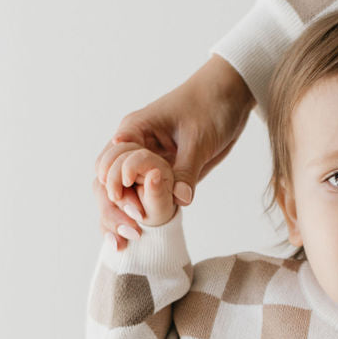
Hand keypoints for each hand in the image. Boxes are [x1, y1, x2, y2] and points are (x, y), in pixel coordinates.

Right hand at [94, 54, 254, 249]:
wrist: (230, 94)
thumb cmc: (210, 105)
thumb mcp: (198, 138)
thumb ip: (187, 169)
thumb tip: (180, 200)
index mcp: (134, 130)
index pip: (110, 163)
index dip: (117, 190)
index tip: (135, 212)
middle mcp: (133, 147)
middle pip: (107, 181)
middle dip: (112, 209)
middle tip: (129, 234)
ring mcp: (145, 162)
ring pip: (121, 192)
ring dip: (120, 215)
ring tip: (121, 244)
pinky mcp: (160, 174)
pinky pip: (144, 196)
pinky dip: (138, 215)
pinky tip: (136, 238)